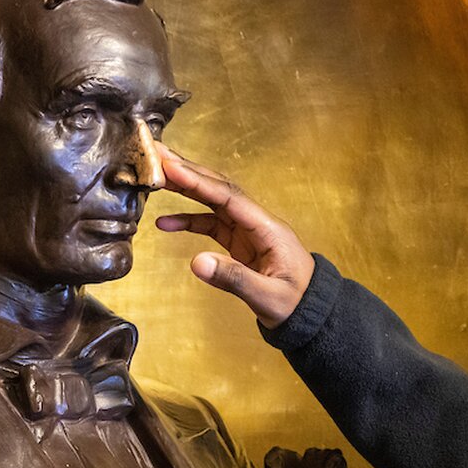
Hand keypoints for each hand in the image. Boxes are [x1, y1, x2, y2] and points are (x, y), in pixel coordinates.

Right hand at [155, 144, 314, 328]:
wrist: (312, 312)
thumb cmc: (297, 302)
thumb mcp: (268, 297)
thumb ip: (234, 279)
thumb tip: (197, 263)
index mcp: (268, 229)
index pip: (229, 197)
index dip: (200, 183)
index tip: (173, 168)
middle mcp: (257, 222)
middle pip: (219, 189)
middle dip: (188, 172)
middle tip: (158, 155)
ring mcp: (248, 230)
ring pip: (213, 202)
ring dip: (185, 189)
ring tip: (155, 178)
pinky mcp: (240, 241)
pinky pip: (211, 223)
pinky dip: (188, 220)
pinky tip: (165, 223)